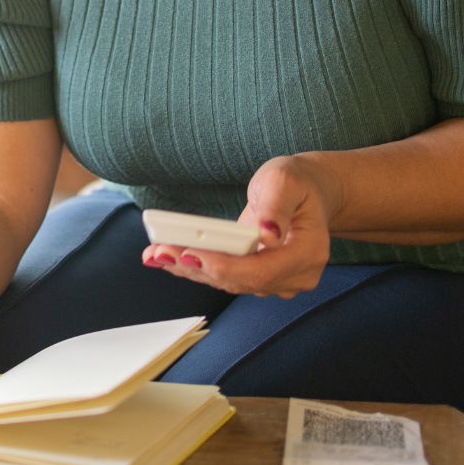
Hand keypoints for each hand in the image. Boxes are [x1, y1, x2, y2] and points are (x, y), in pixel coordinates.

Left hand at [140, 156, 335, 298]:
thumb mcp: (285, 182)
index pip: (262, 271)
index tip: (190, 255)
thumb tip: (267, 235)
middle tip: (159, 251)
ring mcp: (279, 281)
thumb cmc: (297, 183)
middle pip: (241, 280)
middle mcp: (296, 275)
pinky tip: (168, 256)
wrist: (307, 193)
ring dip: (191, 268)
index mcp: (307, 252)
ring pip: (230, 282)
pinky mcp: (261, 278)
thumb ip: (275, 207)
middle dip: (197, 267)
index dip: (225, 267)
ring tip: (156, 253)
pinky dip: (198, 266)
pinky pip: (227, 276)